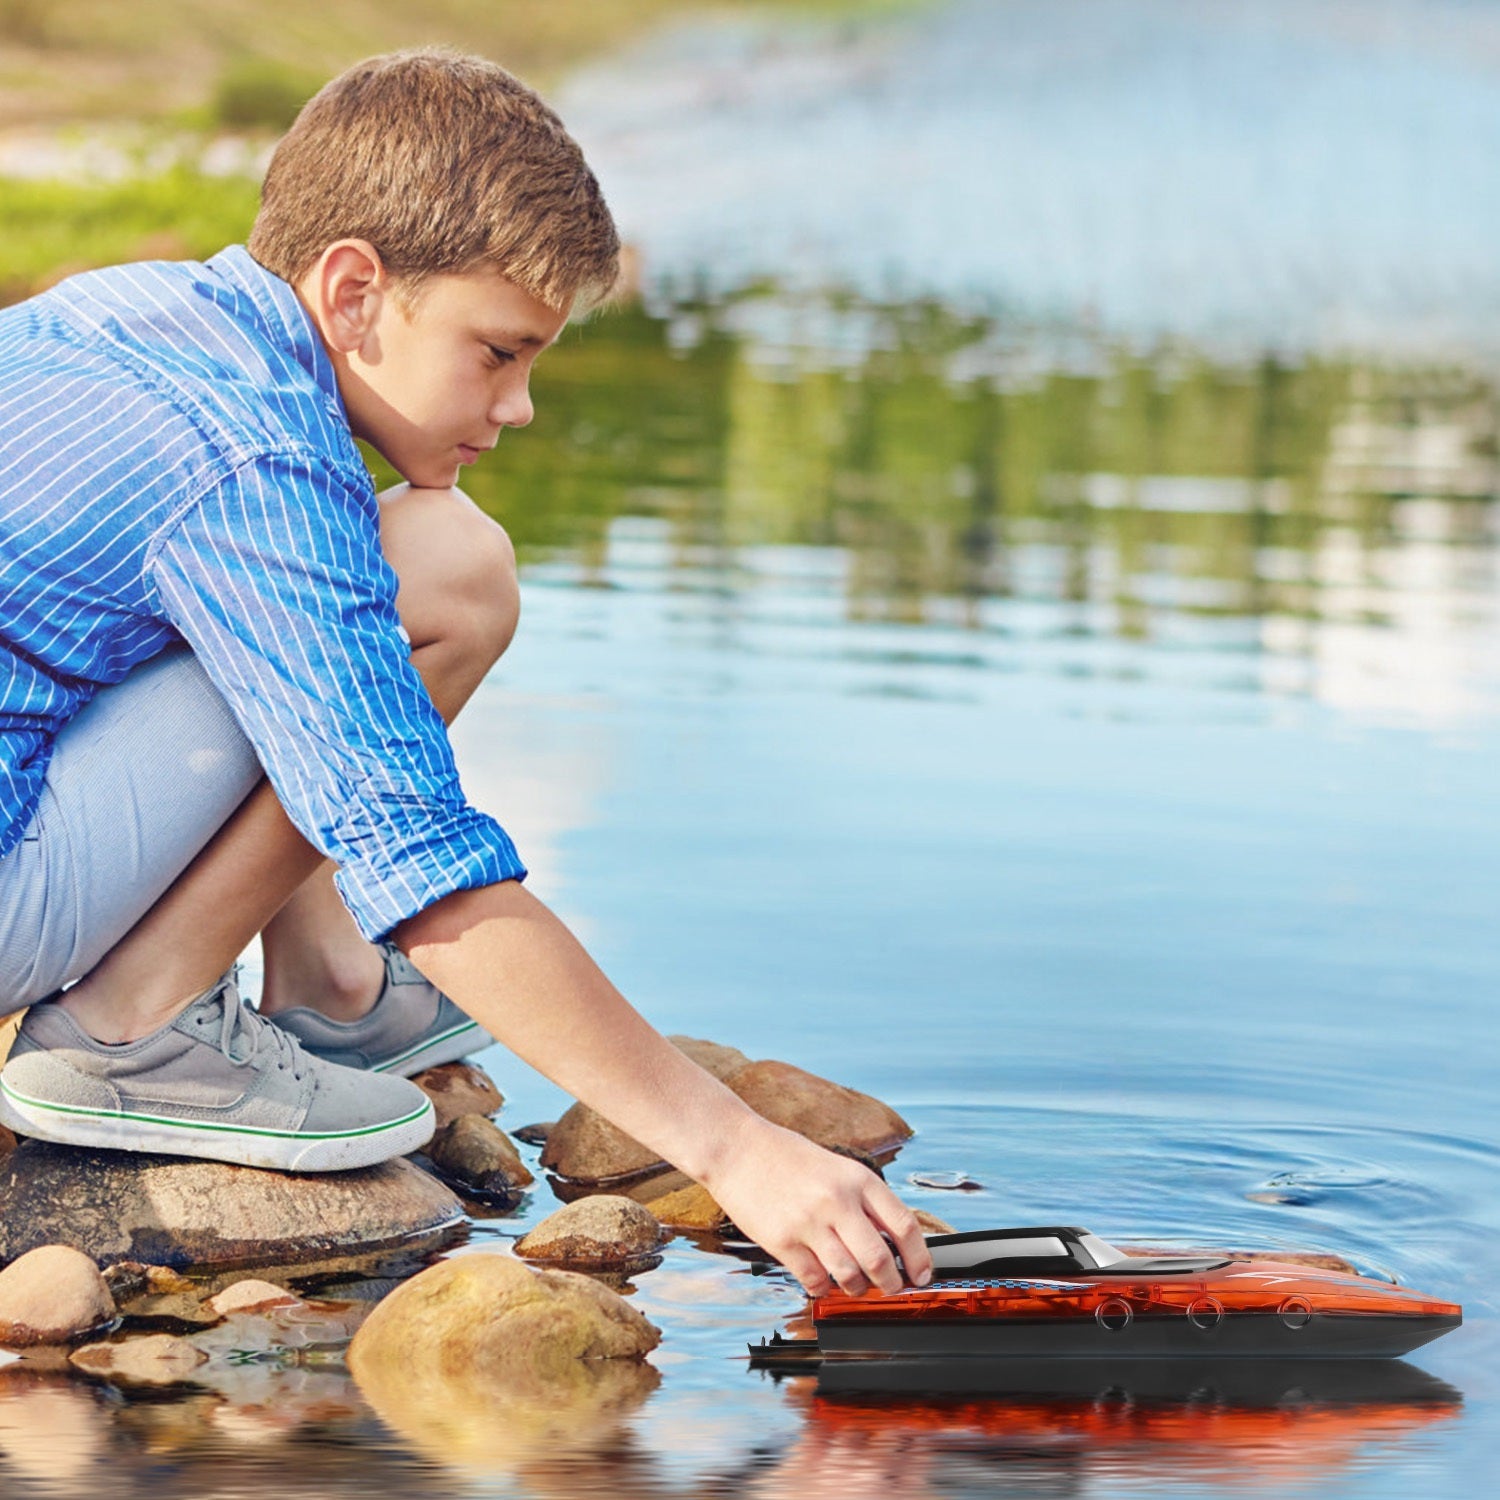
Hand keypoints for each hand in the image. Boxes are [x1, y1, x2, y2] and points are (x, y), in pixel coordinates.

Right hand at [700, 1116, 933, 1295]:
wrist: (737, 1148)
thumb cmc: (786, 1156)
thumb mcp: (837, 1167)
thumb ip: (863, 1200)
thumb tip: (892, 1240)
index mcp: (857, 1178)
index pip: (904, 1225)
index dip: (920, 1257)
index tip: (921, 1274)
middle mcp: (837, 1200)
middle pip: (880, 1259)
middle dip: (891, 1283)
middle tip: (891, 1287)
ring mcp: (809, 1223)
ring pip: (849, 1275)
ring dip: (857, 1288)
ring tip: (855, 1285)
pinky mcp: (782, 1241)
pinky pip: (814, 1280)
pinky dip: (823, 1287)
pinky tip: (822, 1279)